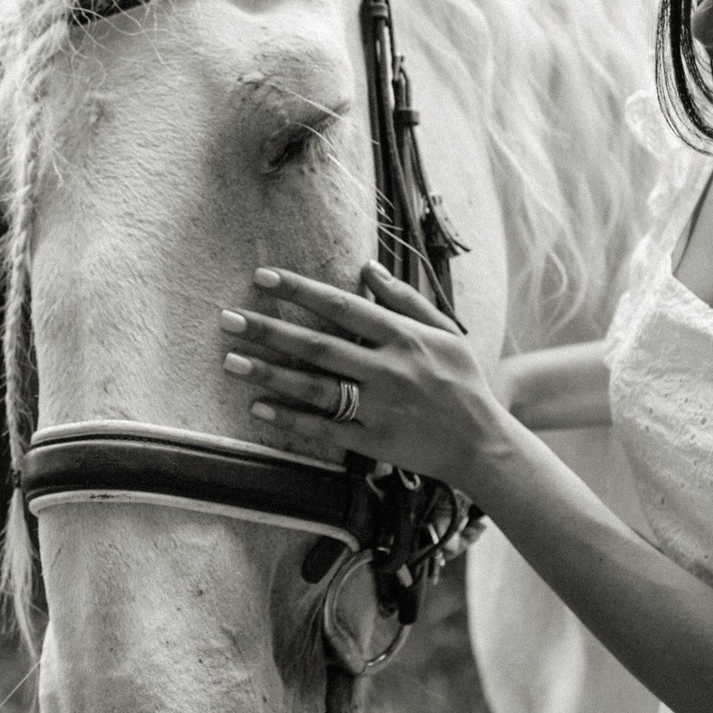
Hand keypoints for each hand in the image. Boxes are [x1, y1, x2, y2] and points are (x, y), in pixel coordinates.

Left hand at [218, 262, 518, 486]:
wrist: (484, 444)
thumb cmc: (464, 382)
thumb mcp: (445, 332)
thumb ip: (405, 299)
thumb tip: (367, 268)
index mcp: (406, 337)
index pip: (343, 306)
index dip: (301, 291)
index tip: (263, 278)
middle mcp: (389, 369)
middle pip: (319, 346)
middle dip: (269, 330)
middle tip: (228, 318)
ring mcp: (380, 407)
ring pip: (315, 387)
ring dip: (270, 373)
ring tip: (230, 360)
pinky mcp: (374, 441)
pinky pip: (324, 428)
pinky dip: (290, 418)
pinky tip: (257, 406)